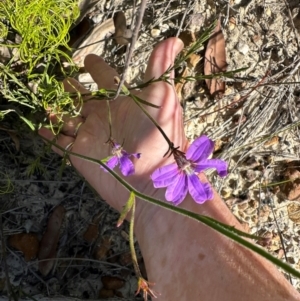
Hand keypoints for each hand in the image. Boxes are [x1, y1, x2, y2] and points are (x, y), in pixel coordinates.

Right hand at [39, 38, 186, 211]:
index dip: (98, 68)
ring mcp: (91, 135)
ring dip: (59, 111)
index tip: (89, 59)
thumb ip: (160, 70)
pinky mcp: (80, 154)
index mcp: (122, 102)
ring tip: (49, 103)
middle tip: (65, 80)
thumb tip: (174, 40)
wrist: (150, 181)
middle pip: (85, 99)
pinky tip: (43, 129)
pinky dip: (51, 136)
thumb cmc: (158, 138)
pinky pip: (61, 143)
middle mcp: (105, 117)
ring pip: (70, 119)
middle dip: (74, 89)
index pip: (106, 80)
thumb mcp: (162, 100)